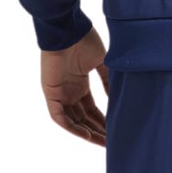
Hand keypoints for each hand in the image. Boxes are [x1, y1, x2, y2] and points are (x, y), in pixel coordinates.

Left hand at [39, 27, 109, 145]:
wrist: (67, 29)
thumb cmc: (84, 40)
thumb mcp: (103, 62)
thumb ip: (109, 80)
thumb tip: (120, 97)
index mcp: (79, 83)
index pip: (91, 109)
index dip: (103, 121)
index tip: (115, 130)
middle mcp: (69, 90)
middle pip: (83, 118)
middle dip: (97, 131)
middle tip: (112, 142)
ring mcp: (59, 93)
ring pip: (73, 121)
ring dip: (87, 133)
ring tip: (104, 143)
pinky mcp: (51, 93)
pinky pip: (60, 117)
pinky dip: (73, 128)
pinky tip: (88, 136)